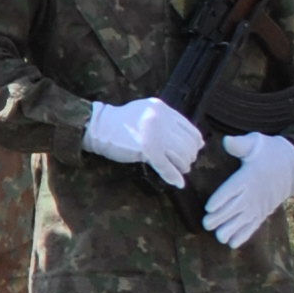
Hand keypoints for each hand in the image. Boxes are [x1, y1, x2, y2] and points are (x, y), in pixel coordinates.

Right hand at [83, 95, 202, 187]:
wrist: (98, 126)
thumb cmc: (120, 122)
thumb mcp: (146, 113)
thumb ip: (167, 121)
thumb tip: (195, 140)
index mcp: (163, 109)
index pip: (191, 130)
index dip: (194, 144)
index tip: (191, 151)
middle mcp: (162, 119)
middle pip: (188, 144)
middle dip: (189, 157)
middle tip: (183, 164)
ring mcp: (155, 134)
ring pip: (181, 155)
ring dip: (182, 166)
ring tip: (178, 170)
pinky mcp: (147, 149)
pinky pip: (167, 165)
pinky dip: (173, 176)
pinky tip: (178, 182)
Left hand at [202, 132, 293, 248]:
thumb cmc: (269, 151)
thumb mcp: (256, 142)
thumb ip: (241, 145)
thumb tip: (226, 141)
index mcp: (249, 176)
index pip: (233, 188)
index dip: (222, 198)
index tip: (210, 207)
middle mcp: (254, 192)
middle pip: (236, 207)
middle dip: (221, 217)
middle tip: (207, 224)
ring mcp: (259, 204)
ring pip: (244, 219)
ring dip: (231, 229)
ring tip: (220, 237)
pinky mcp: (264, 211)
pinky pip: (254, 225)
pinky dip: (244, 235)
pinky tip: (233, 244)